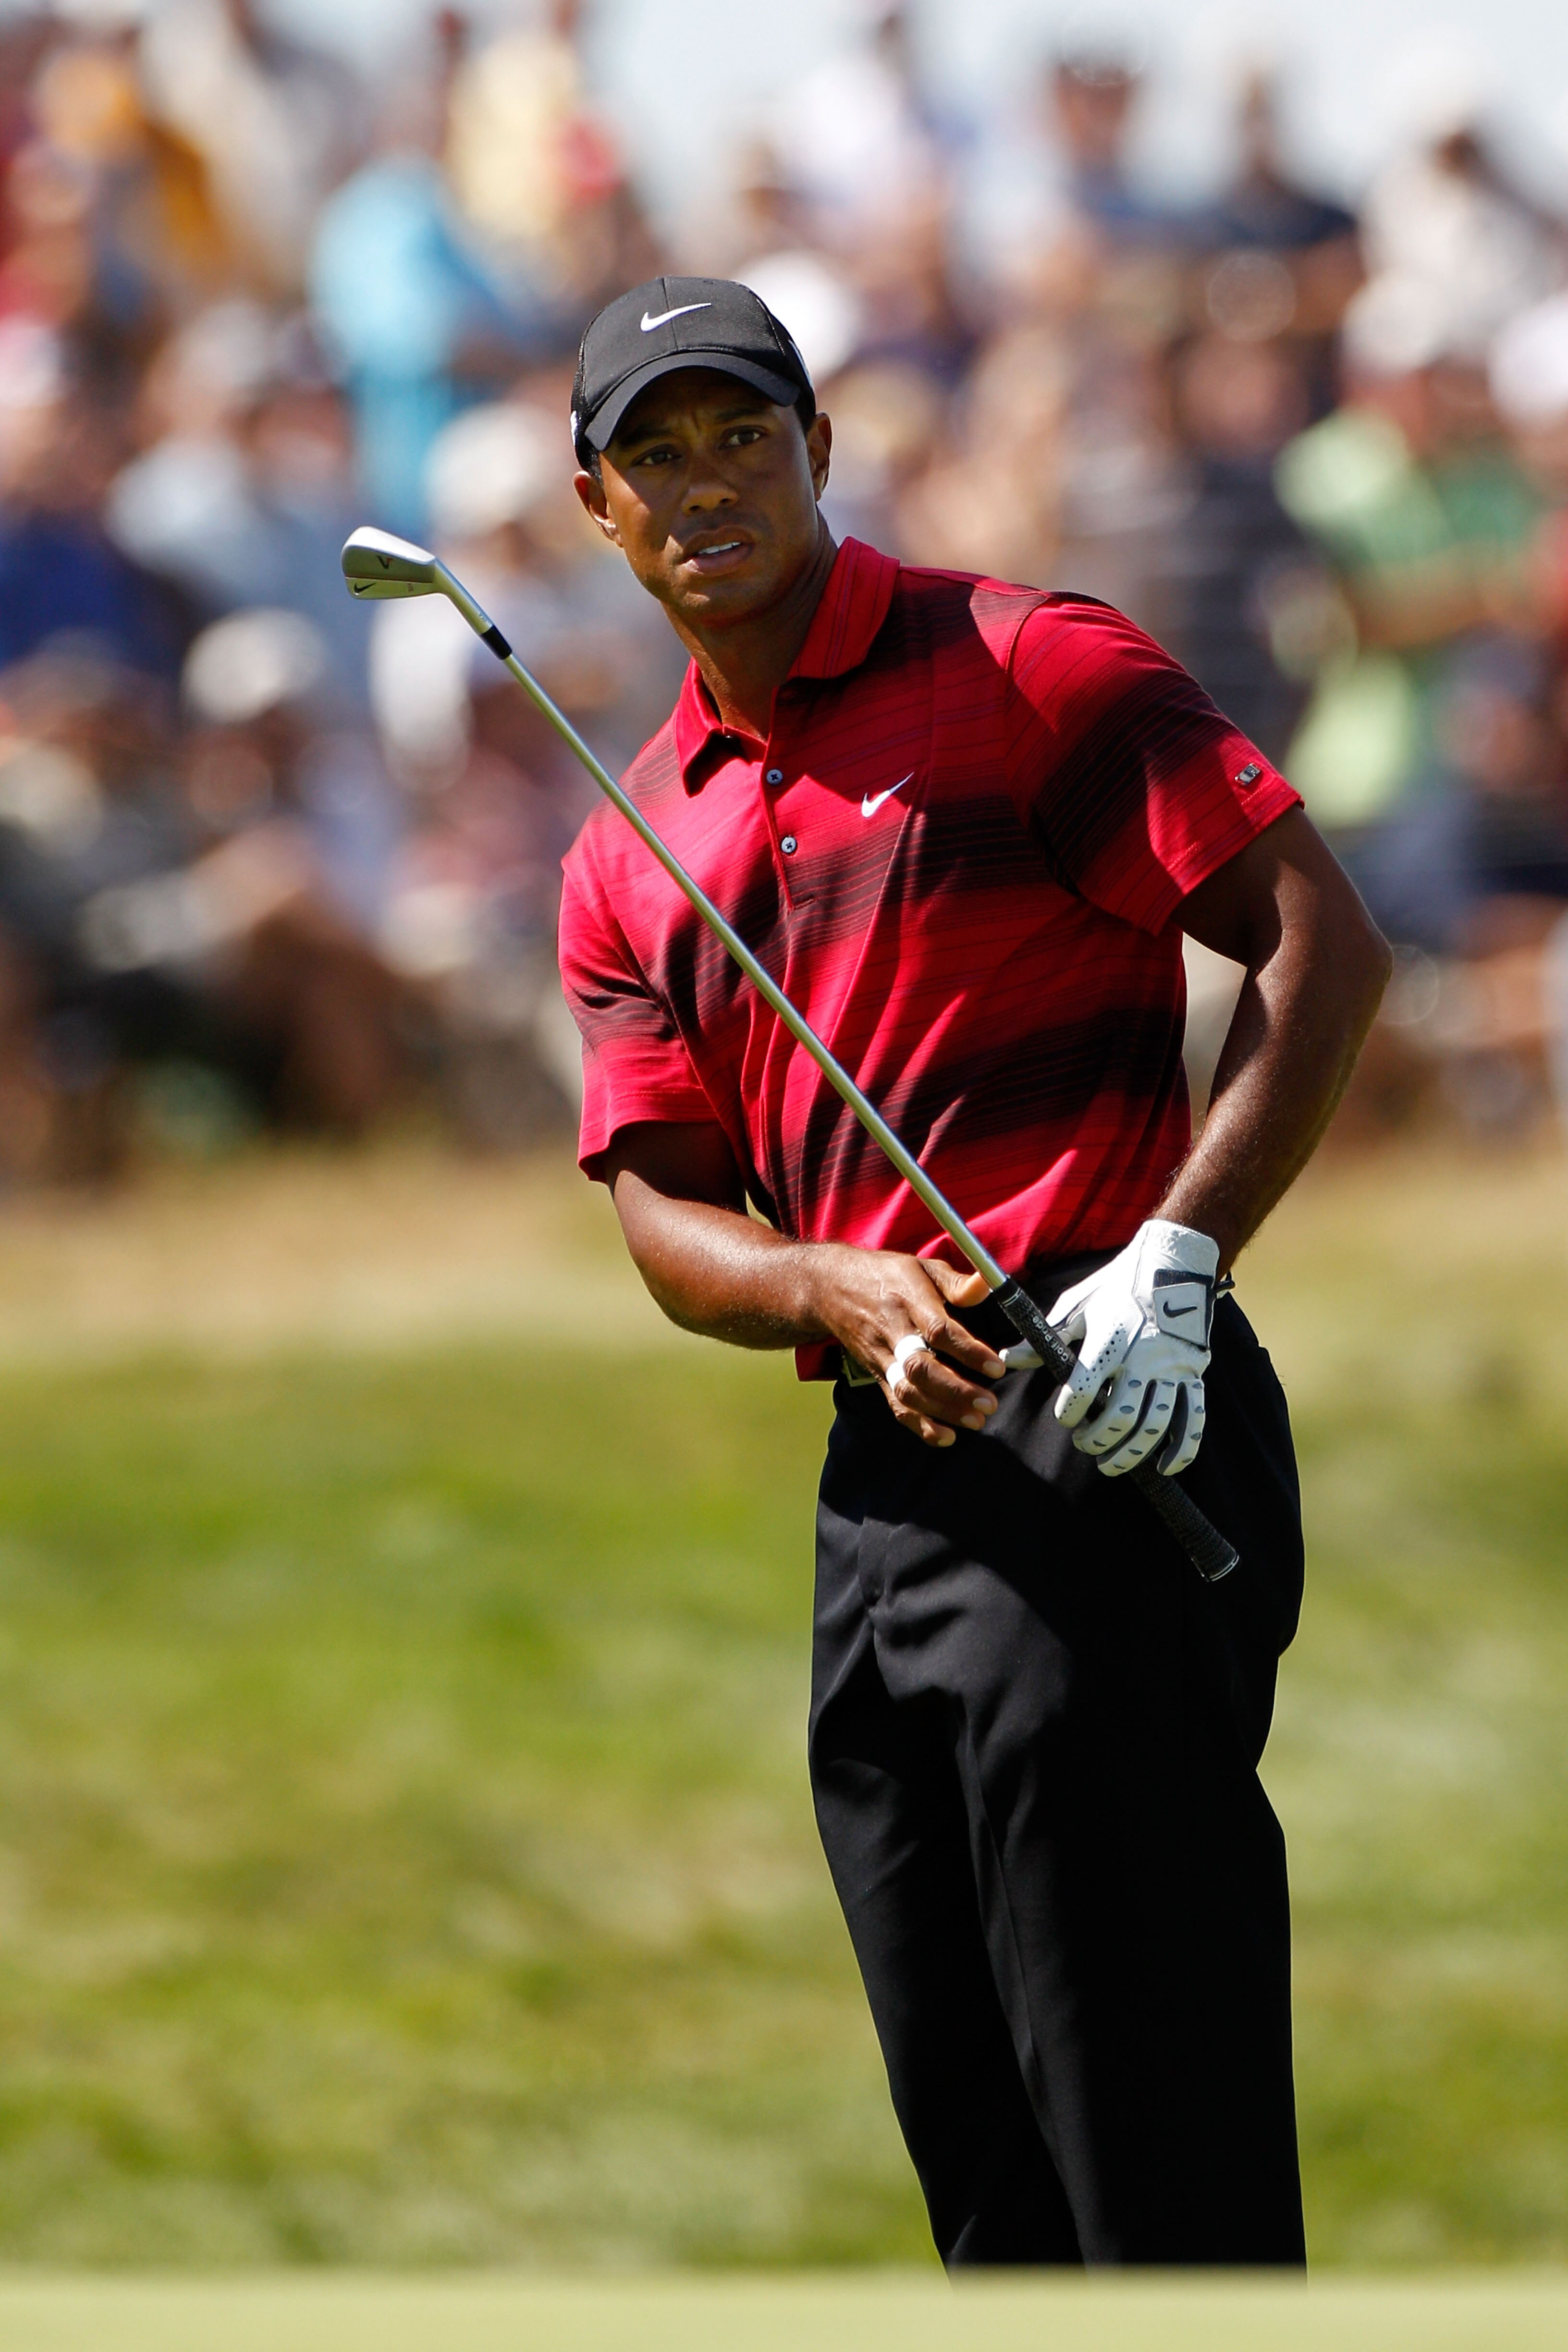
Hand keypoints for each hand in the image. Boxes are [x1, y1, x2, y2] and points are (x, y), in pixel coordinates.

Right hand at [809, 1246, 1006, 1448]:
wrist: (830, 1288)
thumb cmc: (886, 1276)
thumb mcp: (922, 1267)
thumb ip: (956, 1282)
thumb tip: (987, 1286)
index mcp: (908, 1300)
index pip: (938, 1330)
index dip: (968, 1351)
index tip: (996, 1367)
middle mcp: (892, 1331)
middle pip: (919, 1368)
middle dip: (956, 1391)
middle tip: (989, 1403)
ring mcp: (881, 1356)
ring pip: (907, 1392)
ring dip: (942, 1411)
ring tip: (976, 1420)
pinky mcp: (876, 1374)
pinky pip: (895, 1404)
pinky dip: (919, 1425)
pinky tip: (946, 1437)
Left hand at [1047, 1220, 1218, 1476]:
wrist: (1172, 1264)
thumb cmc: (1117, 1285)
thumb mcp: (1076, 1306)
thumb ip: (1045, 1339)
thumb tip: (1005, 1360)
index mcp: (1108, 1340)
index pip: (1083, 1390)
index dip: (1069, 1412)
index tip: (1064, 1417)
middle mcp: (1142, 1357)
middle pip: (1119, 1417)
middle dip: (1097, 1440)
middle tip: (1084, 1444)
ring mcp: (1172, 1368)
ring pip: (1154, 1424)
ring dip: (1131, 1452)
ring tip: (1111, 1462)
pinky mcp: (1194, 1373)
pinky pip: (1193, 1418)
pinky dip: (1182, 1448)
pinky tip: (1164, 1465)